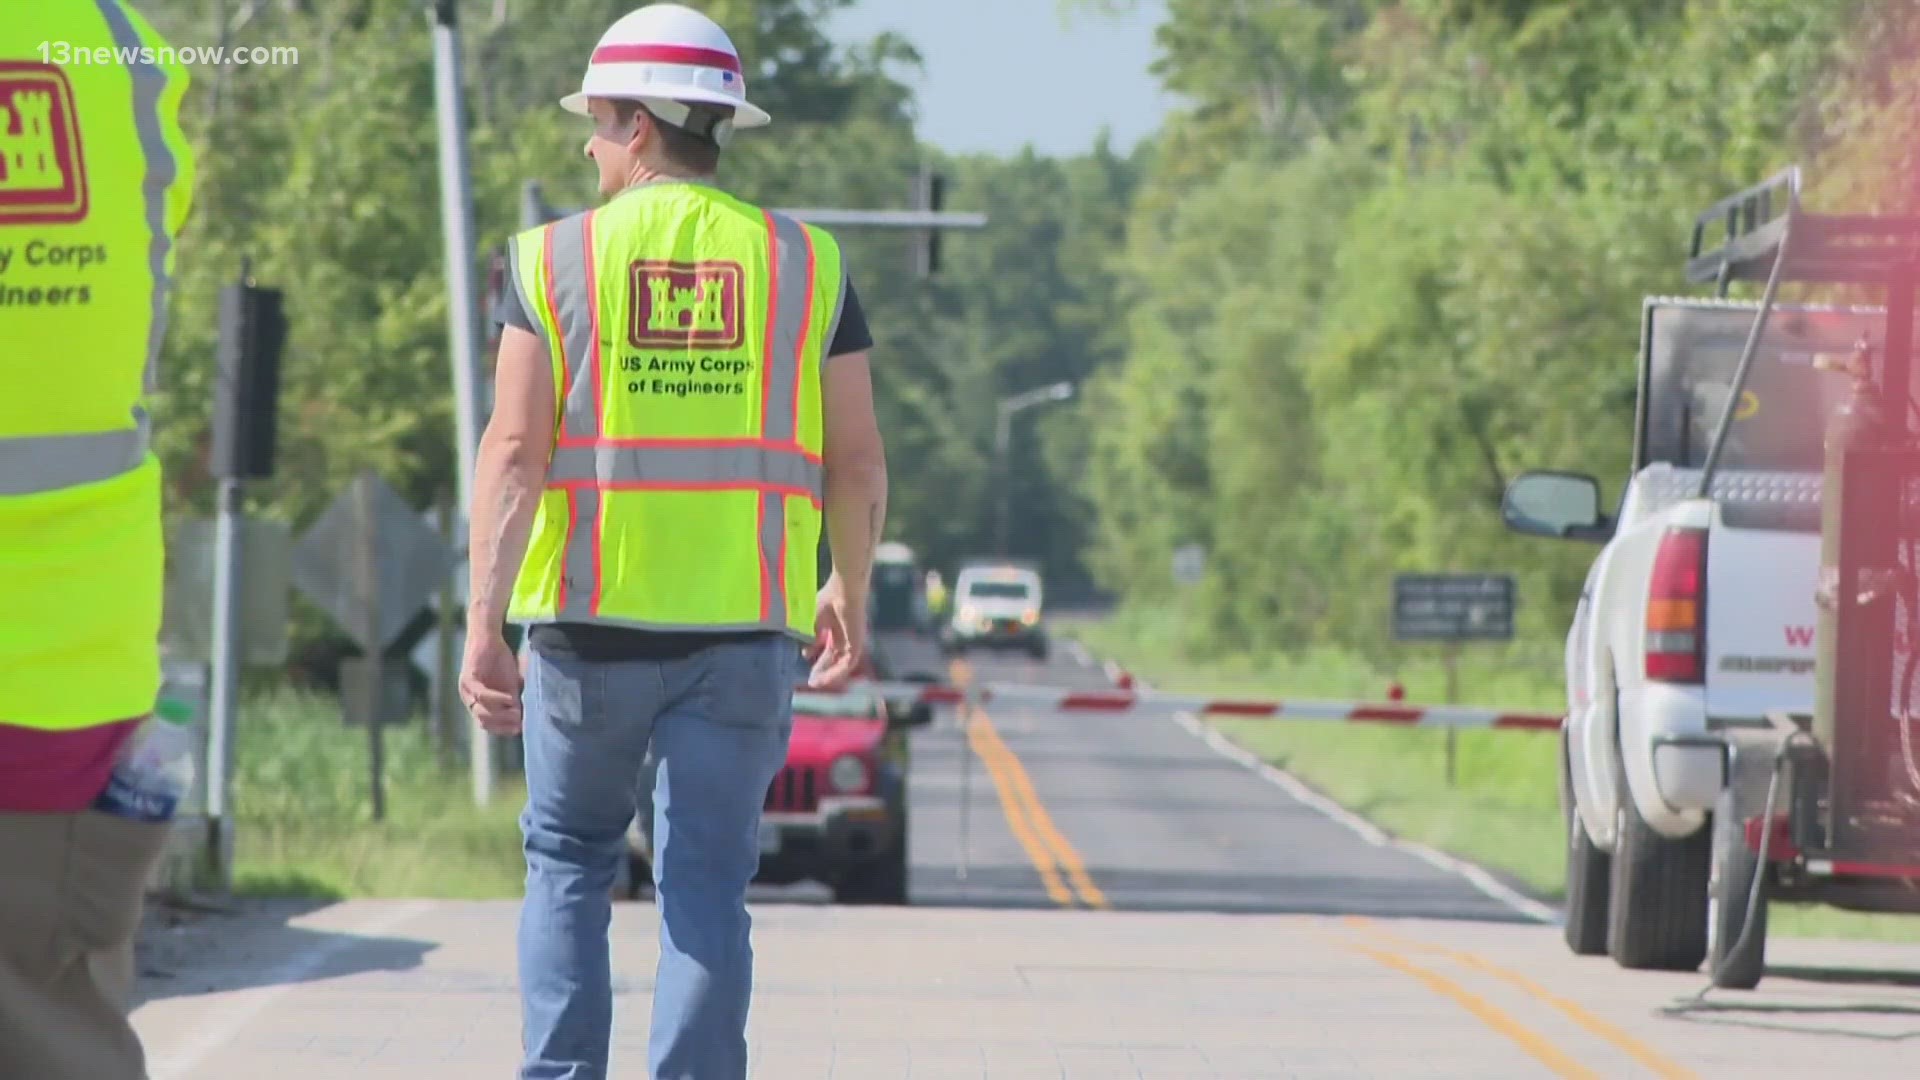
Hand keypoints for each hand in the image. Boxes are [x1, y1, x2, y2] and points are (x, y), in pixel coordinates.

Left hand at [460, 631, 523, 735]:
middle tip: (520, 723)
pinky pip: (481, 695)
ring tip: (517, 714)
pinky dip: (497, 699)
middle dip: (503, 725)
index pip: (488, 725)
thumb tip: (523, 719)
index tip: (520, 729)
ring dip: (500, 716)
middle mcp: (469, 699)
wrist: (489, 638)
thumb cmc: (499, 660)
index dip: (503, 729)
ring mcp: (466, 690)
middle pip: (484, 722)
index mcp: (477, 703)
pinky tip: (510, 700)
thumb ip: (513, 701)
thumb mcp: (509, 685)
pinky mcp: (468, 679)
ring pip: (481, 712)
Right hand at [804, 572, 866, 689]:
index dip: (818, 660)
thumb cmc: (829, 599)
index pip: (829, 650)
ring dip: (829, 675)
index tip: (807, 668)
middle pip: (834, 659)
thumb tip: (806, 652)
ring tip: (816, 683)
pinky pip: (847, 664)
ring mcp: (853, 641)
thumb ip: (812, 637)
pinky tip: (825, 679)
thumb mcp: (815, 621)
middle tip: (811, 681)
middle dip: (822, 671)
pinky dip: (836, 673)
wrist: (843, 591)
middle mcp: (846, 637)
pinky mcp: (857, 645)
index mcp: (837, 630)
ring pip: (841, 665)